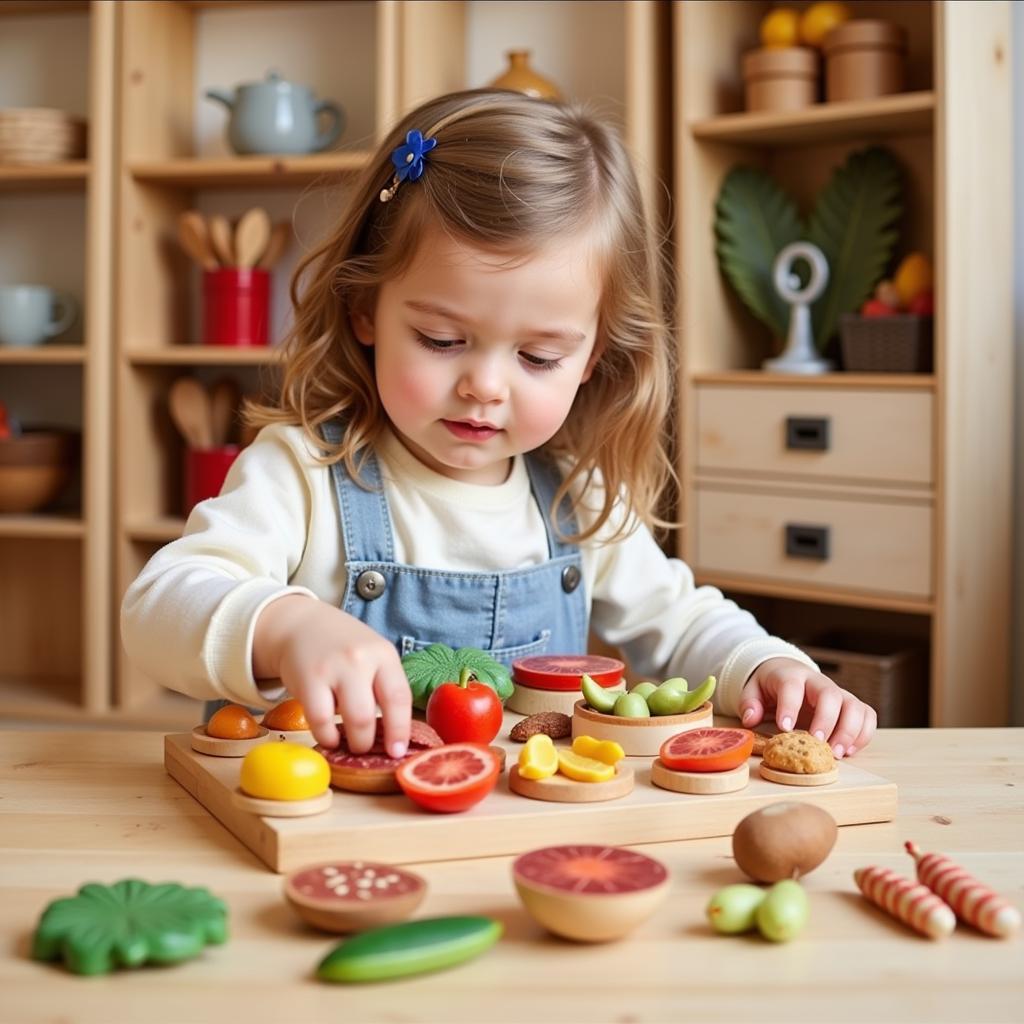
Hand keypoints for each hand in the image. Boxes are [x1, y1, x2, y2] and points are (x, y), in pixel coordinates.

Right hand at [252, 595, 411, 755]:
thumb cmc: (343, 647)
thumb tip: (394, 733)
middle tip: (367, 749)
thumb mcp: (372, 655)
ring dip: (353, 742)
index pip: (400, 697)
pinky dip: (326, 736)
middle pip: (371, 715)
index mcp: (384, 654)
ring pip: (351, 720)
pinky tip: (328, 736)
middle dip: (370, 742)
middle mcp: (361, 659)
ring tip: (349, 744)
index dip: (400, 729)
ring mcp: (334, 668)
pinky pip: (320, 720)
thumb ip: (383, 684)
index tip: (398, 751)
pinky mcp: (308, 679)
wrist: (301, 625)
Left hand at [738, 657, 876, 757]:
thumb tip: (751, 719)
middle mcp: (818, 682)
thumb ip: (750, 702)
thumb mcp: (753, 689)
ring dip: (849, 731)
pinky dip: (863, 734)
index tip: (785, 727)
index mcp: (791, 676)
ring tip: (837, 754)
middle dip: (826, 720)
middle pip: (830, 694)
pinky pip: (867, 715)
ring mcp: (838, 693)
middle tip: (818, 742)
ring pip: (854, 705)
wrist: (789, 672)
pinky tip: (849, 751)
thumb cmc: (771, 685)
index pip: (792, 686)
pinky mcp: (851, 705)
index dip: (790, 706)